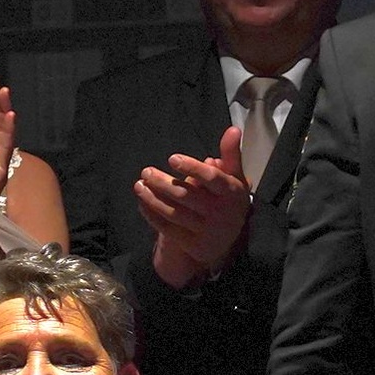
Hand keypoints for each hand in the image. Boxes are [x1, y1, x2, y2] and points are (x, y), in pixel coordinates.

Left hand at [135, 123, 255, 286]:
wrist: (230, 238)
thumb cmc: (229, 199)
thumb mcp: (235, 177)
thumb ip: (231, 154)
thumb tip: (233, 130)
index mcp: (231, 193)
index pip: (212, 179)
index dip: (192, 168)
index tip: (173, 159)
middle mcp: (220, 213)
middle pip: (187, 196)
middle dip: (163, 183)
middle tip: (146, 171)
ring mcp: (206, 231)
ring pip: (174, 213)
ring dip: (153, 199)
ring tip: (139, 185)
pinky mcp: (193, 244)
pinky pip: (168, 229)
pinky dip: (153, 216)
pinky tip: (143, 203)